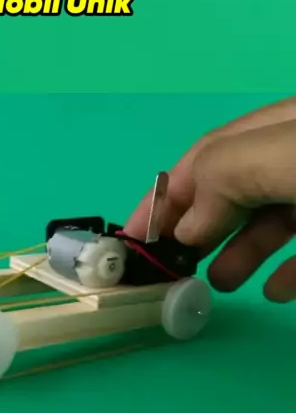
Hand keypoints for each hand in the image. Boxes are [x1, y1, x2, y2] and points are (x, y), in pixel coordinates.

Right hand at [125, 97, 295, 301]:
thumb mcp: (284, 155)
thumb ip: (228, 177)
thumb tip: (187, 227)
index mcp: (282, 122)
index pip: (210, 153)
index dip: (167, 194)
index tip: (134, 237)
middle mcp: (295, 155)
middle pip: (237, 187)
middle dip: (199, 228)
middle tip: (172, 268)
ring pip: (272, 218)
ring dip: (239, 252)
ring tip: (220, 283)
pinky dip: (287, 271)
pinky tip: (275, 291)